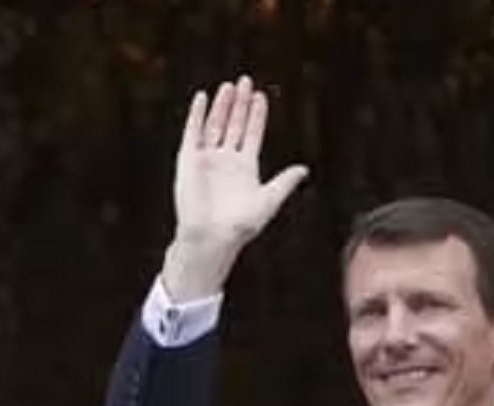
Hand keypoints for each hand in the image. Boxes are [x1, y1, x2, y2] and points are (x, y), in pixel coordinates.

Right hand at [162, 75, 308, 300]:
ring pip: (215, 125)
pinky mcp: (189, 161)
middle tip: (246, 81)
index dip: (256, 115)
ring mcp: (206, 159)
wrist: (211, 237)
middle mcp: (225, 160)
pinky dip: (196, 115)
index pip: (251, 133)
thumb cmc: (240, 226)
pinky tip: (202, 98)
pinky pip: (192, 133)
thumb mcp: (268, 201)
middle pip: (234, 124)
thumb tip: (304, 169)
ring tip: (230, 86)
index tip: (261, 96)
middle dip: (240, 104)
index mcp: (245, 167)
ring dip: (222, 106)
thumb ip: (284, 183)